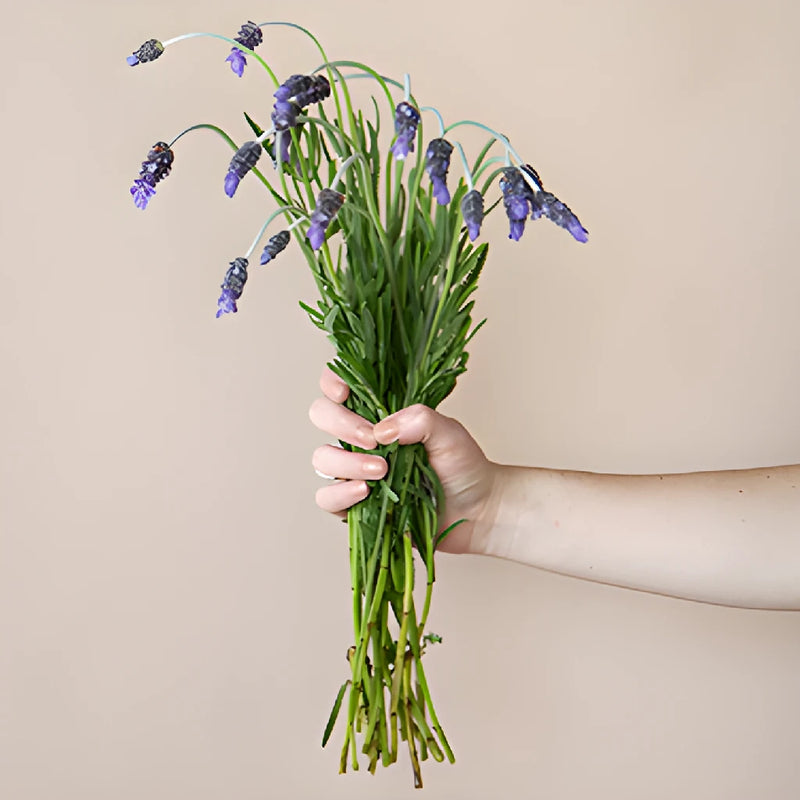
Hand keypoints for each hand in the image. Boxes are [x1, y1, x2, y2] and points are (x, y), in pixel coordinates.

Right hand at [309, 368, 499, 553]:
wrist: (476, 509)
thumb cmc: (462, 464)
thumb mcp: (449, 431)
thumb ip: (419, 419)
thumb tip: (381, 429)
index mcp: (379, 411)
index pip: (339, 385)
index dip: (332, 382)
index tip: (344, 392)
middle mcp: (361, 438)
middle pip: (321, 416)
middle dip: (341, 424)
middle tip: (372, 438)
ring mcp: (354, 470)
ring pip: (322, 459)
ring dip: (346, 463)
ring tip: (382, 470)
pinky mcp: (354, 504)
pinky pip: (327, 498)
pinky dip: (341, 494)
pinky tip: (365, 492)